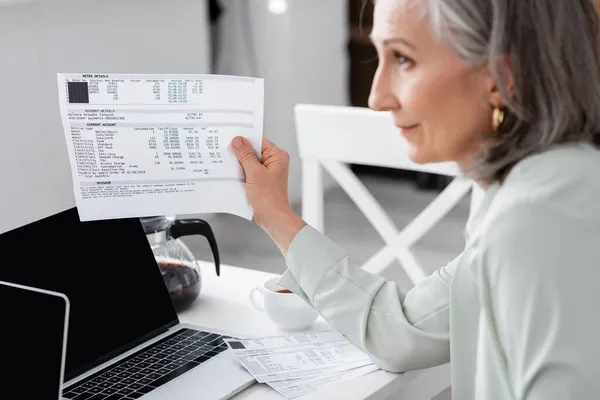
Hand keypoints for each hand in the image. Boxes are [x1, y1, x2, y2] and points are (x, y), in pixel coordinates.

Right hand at [231, 136, 305, 253]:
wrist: (272, 217)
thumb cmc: (270, 199)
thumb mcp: (254, 173)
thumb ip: (245, 155)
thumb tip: (238, 142)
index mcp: (277, 156)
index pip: (259, 141)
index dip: (245, 140)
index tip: (232, 140)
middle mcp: (274, 163)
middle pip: (253, 151)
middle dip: (241, 153)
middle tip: (228, 153)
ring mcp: (267, 172)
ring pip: (250, 162)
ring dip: (240, 164)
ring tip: (231, 166)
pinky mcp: (261, 181)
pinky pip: (249, 172)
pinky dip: (241, 173)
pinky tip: (234, 176)